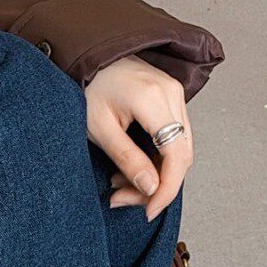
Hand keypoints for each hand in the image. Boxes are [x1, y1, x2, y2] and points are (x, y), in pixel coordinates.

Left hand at [85, 55, 191, 220]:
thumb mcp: (99, 129)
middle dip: (157, 186)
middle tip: (123, 198)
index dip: (166, 189)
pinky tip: (132, 168)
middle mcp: (171, 92)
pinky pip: (174, 138)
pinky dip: (156, 160)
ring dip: (155, 175)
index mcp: (153, 98)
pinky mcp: (170, 96)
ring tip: (120, 184)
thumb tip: (151, 188)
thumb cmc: (86, 86)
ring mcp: (174, 91)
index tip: (149, 210)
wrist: (85, 56)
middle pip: (181, 156)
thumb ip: (127, 159)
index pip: (176, 156)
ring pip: (179, 150)